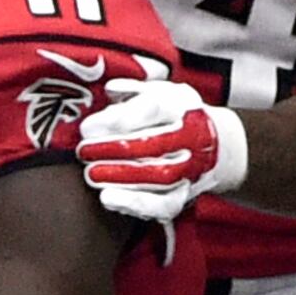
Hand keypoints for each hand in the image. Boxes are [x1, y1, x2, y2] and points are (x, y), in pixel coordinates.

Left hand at [78, 78, 248, 222]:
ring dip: (121, 178)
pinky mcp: (183, 194)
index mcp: (180, 105)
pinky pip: (164, 204)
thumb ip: (129, 90)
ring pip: (159, 176)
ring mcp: (190, 167)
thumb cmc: (169, 115)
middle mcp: (190, 136)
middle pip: (153, 144)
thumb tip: (112, 90)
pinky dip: (135, 204)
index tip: (88, 127)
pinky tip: (109, 198)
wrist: (211, 142)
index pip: (152, 109)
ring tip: (91, 174)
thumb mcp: (152, 91)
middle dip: (113, 149)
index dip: (118, 120)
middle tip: (84, 151)